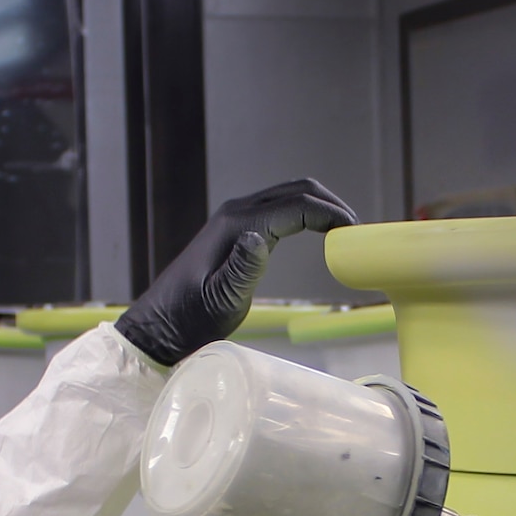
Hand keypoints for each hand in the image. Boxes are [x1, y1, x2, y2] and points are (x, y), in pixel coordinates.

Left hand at [115, 179, 358, 366]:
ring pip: (287, 196)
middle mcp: (236, 213)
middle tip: (356, 229)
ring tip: (343, 230)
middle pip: (295, 190)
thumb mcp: (220, 301)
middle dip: (329, 203)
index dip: (329, 213)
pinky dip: (303, 214)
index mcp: (236, 226)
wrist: (160, 325)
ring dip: (318, 206)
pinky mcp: (235, 231)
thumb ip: (241, 269)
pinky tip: (316, 232)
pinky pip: (277, 210)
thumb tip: (261, 237)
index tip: (354, 231)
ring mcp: (235, 219)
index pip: (295, 205)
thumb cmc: (189, 319)